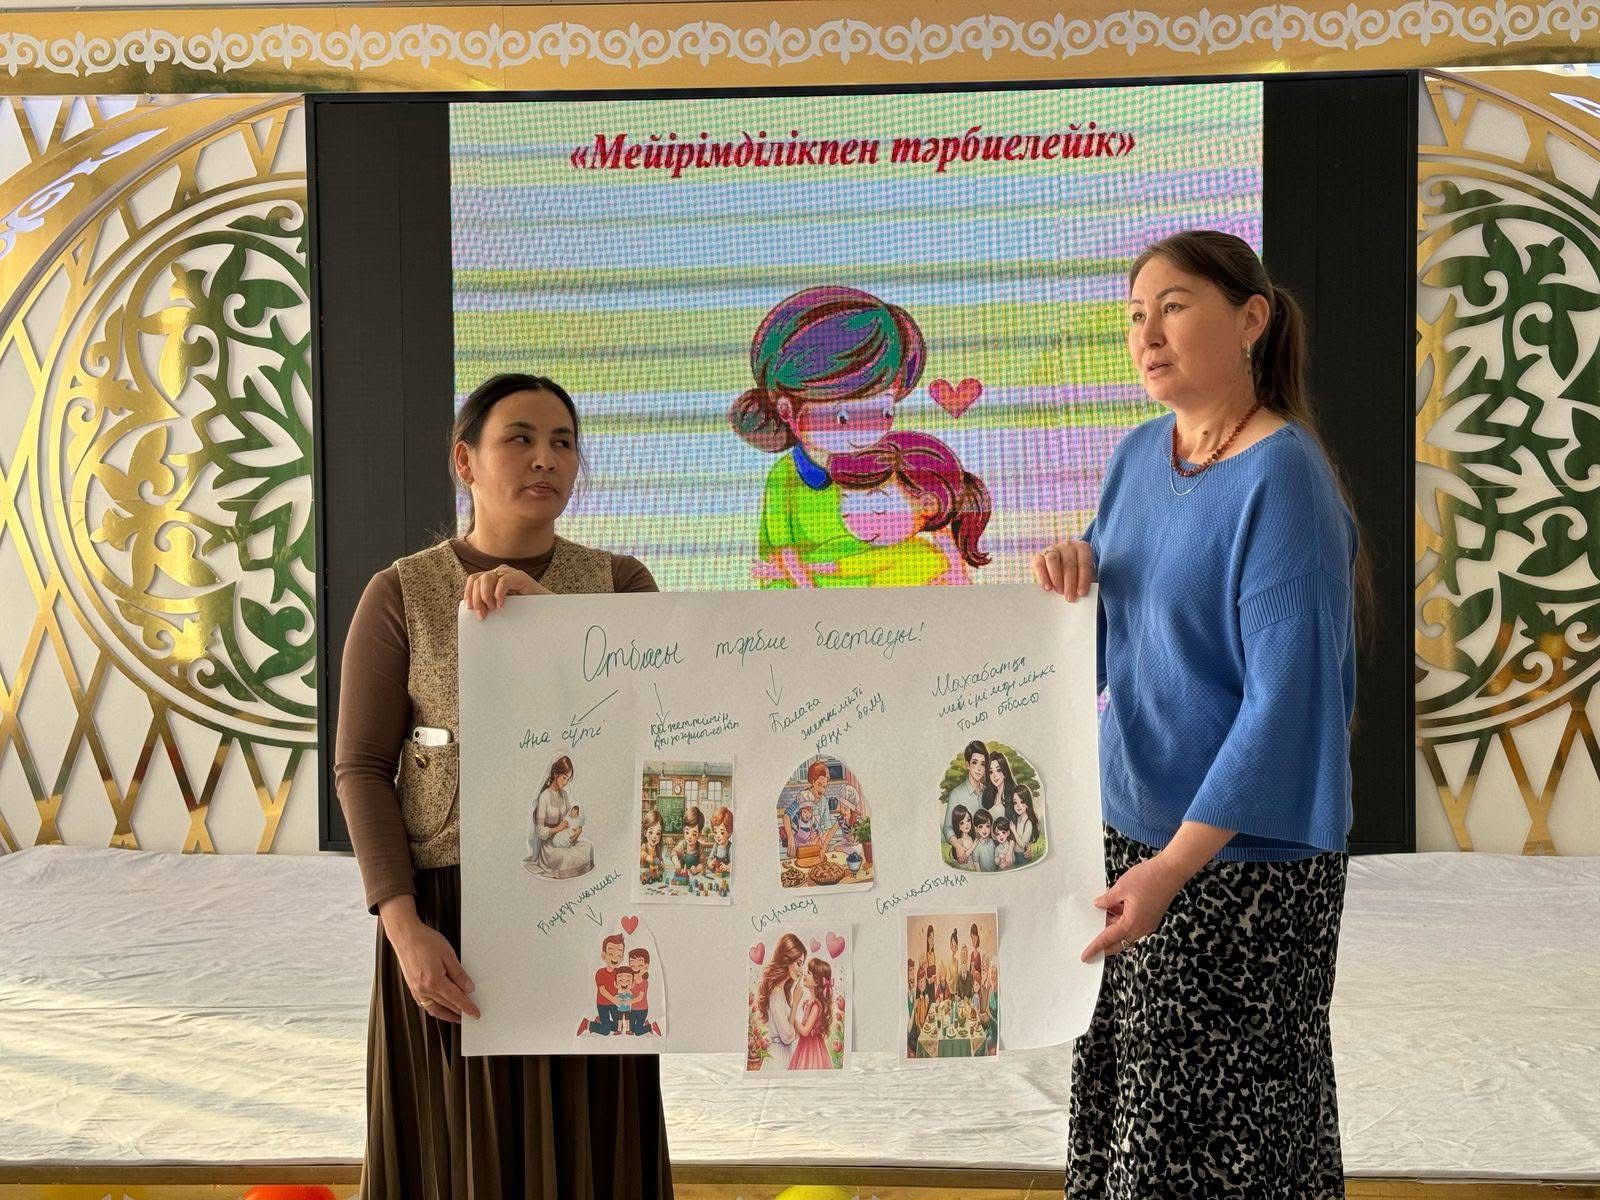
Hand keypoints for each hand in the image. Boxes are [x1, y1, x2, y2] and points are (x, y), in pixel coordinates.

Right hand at [379, 896, 479, 1021]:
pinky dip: (435, 1009)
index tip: (475, 1013)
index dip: (467, 1007)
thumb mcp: (448, 955)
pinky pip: (425, 1005)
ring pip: (434, 1009)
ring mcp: (416, 990)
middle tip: (469, 1015)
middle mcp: (424, 989)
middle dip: (459, 1012)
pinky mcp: (412, 988)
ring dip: (447, 1014)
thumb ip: (459, 974)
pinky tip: (441, 1008)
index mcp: (434, 981)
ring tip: (457, 1016)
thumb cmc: (425, 941)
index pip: (456, 999)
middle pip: (446, 1005)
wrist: (406, 936)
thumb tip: (468, 988)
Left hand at [463, 564, 549, 618]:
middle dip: (477, 599)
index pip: (474, 579)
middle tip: (482, 615)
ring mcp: (510, 573)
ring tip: (493, 609)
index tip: (469, 607)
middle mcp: (500, 572)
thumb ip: (488, 603)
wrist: (545, 609)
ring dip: (486, 596)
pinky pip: (503, 581)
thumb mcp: (500, 605)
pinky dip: (499, 594)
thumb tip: (472, 609)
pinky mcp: (520, 577)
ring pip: (487, 579)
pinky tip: (501, 605)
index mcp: (493, 578)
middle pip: (478, 580)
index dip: (469, 592)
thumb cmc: (522, 609)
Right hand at [1032, 540, 1094, 600]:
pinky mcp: (1039, 556)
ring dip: (1056, 578)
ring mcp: (1052, 549)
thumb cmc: (1076, 574)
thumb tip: (1081, 595)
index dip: (1083, 579)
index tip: (1081, 593)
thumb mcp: (1083, 576)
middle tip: (1070, 597)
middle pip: (1068, 563)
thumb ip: (1084, 584)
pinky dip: (1043, 577)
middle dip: (1070, 582)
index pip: (1084, 562)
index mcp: (1082, 548)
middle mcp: (1068, 546)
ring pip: (1053, 560)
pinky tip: (1047, 587)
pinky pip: (1039, 564)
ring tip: (1059, 591)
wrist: (1062, 568)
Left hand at [1080, 856, 1184, 962]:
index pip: (1108, 939)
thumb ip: (1108, 900)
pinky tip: (1112, 910)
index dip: (1095, 947)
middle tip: (1089, 946)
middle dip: (1104, 945)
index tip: (1085, 957)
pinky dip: (1121, 922)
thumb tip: (1099, 905)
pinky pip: (1132, 925)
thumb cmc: (1148, 878)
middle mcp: (1141, 928)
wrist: (1172, 871)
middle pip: (1118, 942)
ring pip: (1125, 933)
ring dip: (1112, 929)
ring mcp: (1147, 923)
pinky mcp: (1151, 917)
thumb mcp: (1121, 887)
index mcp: (1132, 923)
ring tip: (1098, 918)